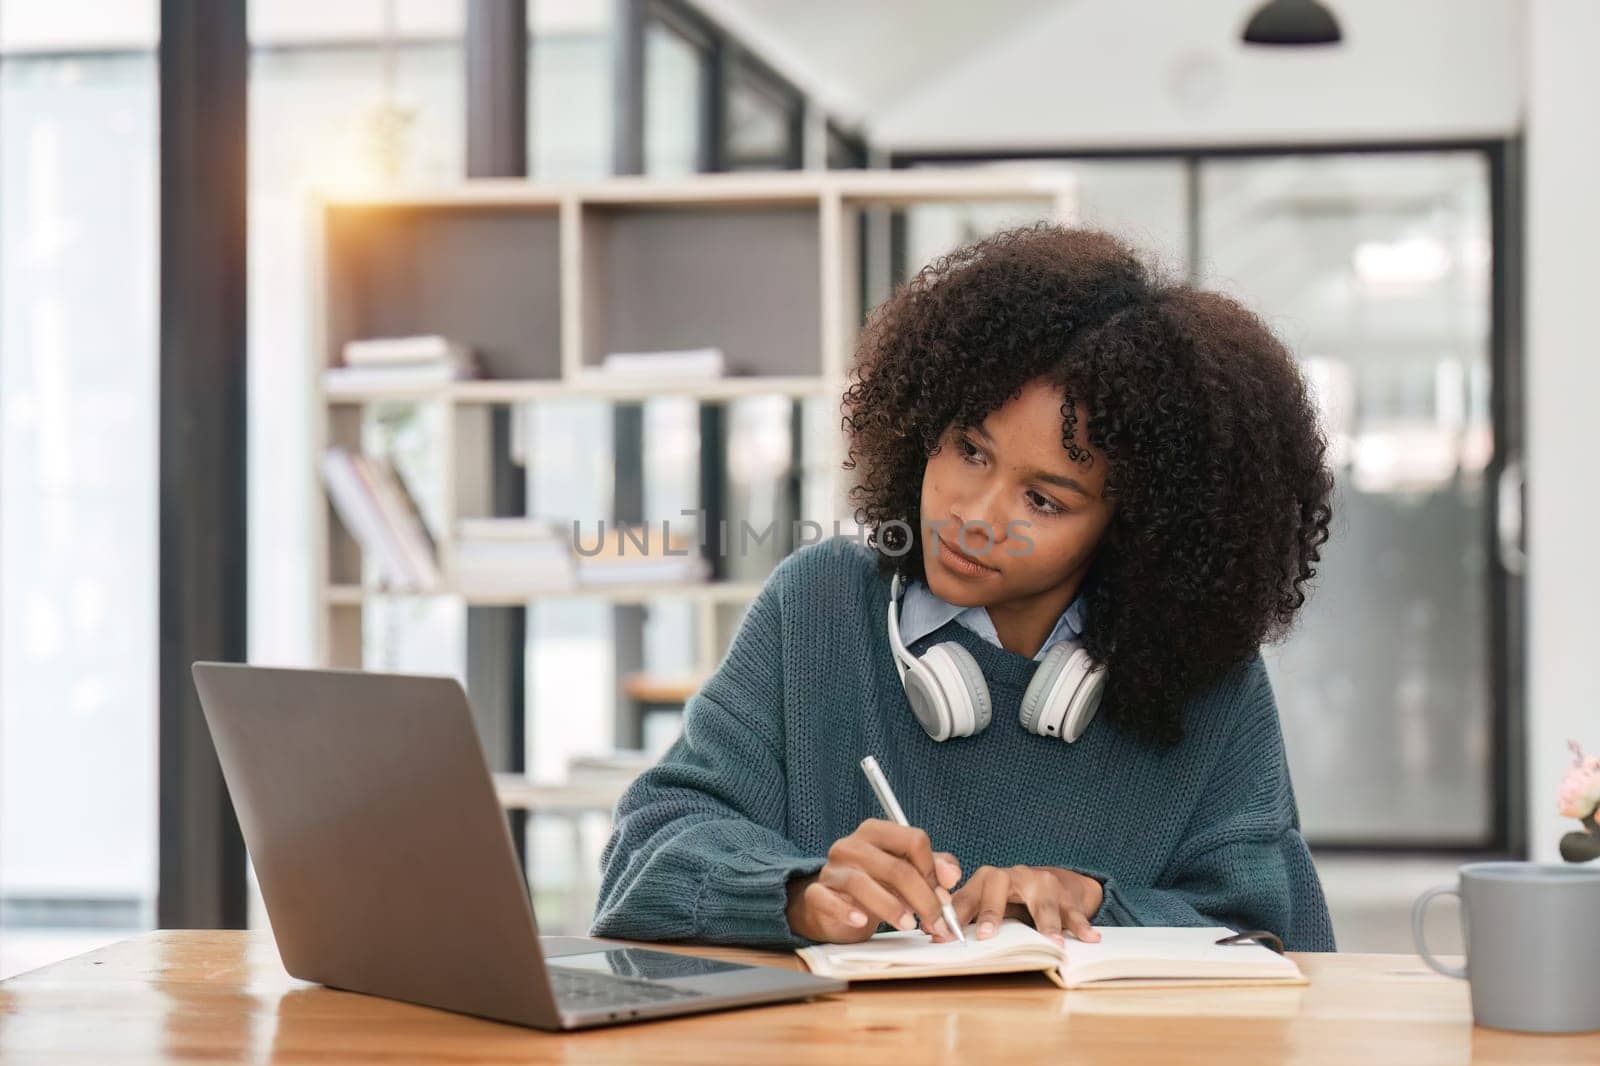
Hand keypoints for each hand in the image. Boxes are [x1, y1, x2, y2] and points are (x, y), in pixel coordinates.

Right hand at [786, 819, 961, 943]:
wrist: (832, 905)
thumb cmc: (875, 885)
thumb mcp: (906, 872)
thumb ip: (933, 868)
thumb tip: (951, 875)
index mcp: (876, 831)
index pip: (913, 840)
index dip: (934, 870)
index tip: (943, 896)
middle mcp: (852, 844)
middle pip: (896, 867)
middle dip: (922, 898)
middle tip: (935, 921)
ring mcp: (832, 868)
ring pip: (864, 884)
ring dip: (892, 908)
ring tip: (909, 926)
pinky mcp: (816, 893)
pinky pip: (829, 900)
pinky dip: (846, 912)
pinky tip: (862, 922)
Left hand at [951, 865, 1103, 945]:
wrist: (1052, 882)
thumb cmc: (1011, 898)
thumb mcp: (988, 904)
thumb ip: (966, 917)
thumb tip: (933, 937)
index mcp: (987, 879)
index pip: (966, 895)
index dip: (954, 915)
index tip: (945, 936)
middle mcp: (1012, 876)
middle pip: (998, 885)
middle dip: (991, 910)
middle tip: (988, 935)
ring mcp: (1041, 882)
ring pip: (1042, 900)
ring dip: (1047, 923)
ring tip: (1052, 944)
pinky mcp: (1065, 894)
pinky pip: (1073, 909)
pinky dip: (1081, 924)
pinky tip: (1090, 937)